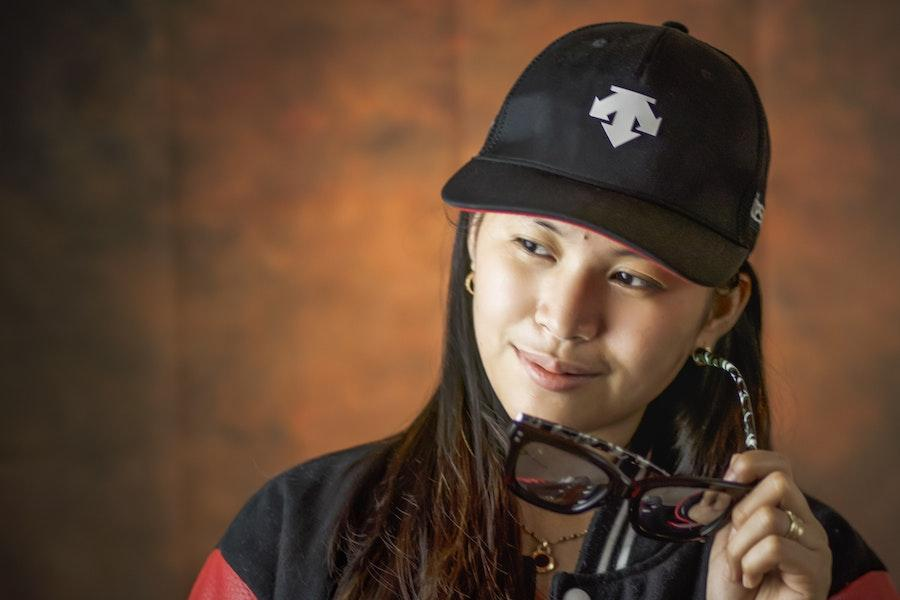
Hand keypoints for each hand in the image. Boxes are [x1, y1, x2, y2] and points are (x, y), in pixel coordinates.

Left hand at [706, 451, 831, 599]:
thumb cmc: (736, 584)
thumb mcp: (727, 534)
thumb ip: (732, 502)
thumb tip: (734, 466)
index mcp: (787, 511)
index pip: (782, 465)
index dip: (754, 461)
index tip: (731, 475)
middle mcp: (807, 525)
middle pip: (779, 482)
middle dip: (741, 511)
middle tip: (735, 541)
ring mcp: (815, 548)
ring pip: (769, 517)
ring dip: (739, 546)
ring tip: (739, 568)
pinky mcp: (815, 572)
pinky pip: (775, 547)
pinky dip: (750, 563)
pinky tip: (751, 579)